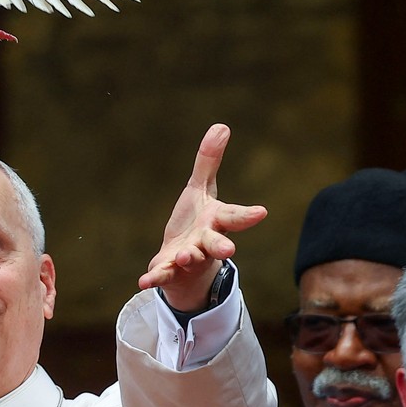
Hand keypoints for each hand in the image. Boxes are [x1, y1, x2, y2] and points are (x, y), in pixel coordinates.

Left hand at [138, 124, 266, 311]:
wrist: (184, 264)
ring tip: (185, 255)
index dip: (247, 215)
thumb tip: (221, 126)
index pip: (234, 217)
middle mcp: (206, 242)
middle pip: (217, 244)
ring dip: (189, 257)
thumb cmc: (197, 222)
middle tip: (230, 251)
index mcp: (216, 221)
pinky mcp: (169, 271)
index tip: (261, 212)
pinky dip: (155, 278)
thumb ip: (208, 162)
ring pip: (191, 259)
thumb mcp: (200, 190)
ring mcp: (189, 259)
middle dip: (222, 246)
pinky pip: (163, 275)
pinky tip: (144, 280)